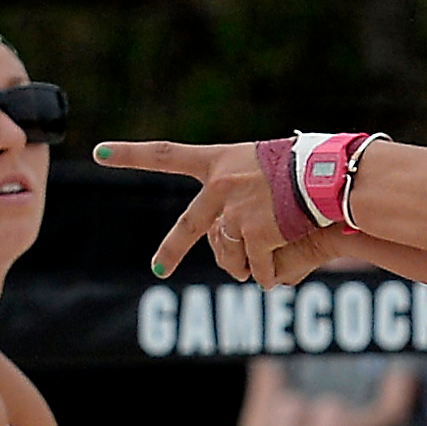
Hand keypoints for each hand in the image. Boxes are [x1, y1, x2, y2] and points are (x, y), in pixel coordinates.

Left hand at [96, 140, 334, 289]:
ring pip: (232, 253)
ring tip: (270, 256)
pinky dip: (267, 273)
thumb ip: (246, 177)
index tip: (98, 152)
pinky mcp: (255, 236)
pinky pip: (257, 268)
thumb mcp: (267, 158)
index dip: (129, 154)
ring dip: (251, 261)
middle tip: (158, 269)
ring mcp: (235, 214)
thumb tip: (244, 206)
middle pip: (188, 228)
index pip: (164, 155)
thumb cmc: (308, 161)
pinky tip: (278, 270)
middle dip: (171, 251)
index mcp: (218, 161)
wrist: (328, 177)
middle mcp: (219, 188)